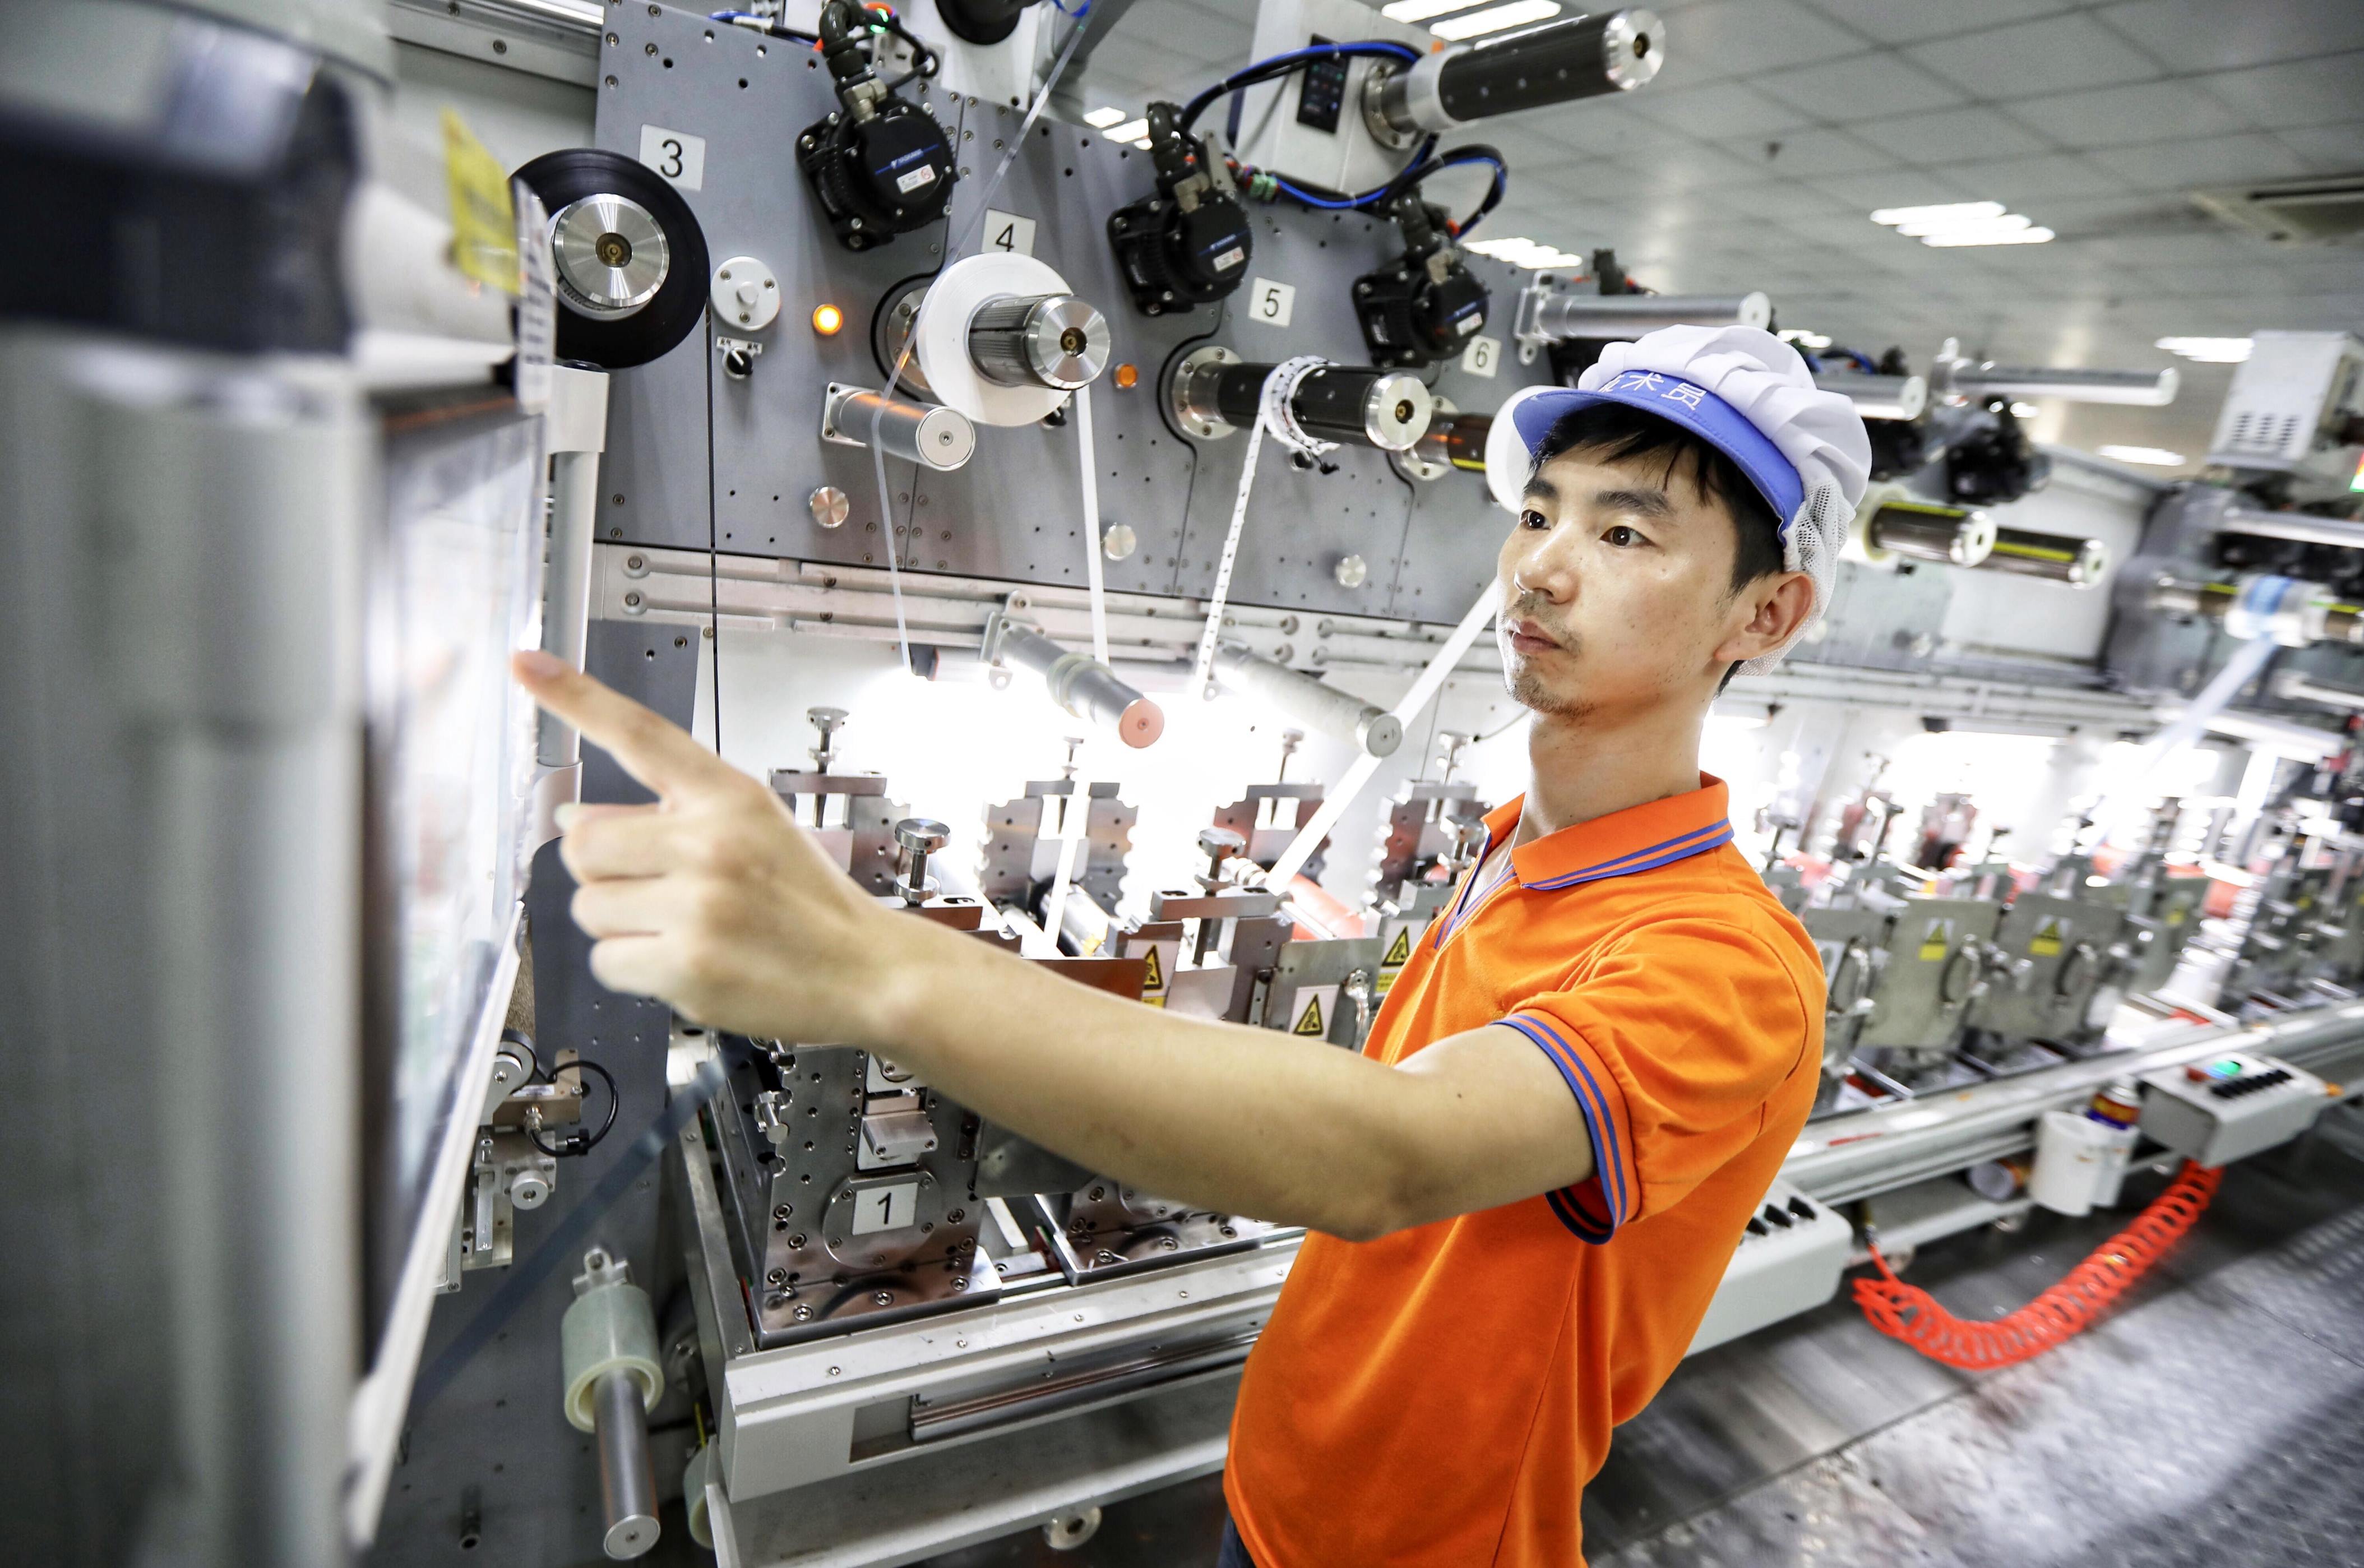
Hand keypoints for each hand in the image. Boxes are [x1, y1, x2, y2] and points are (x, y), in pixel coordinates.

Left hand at [514, 650, 907, 1041]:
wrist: (867, 970)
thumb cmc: (807, 903)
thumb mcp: (755, 829)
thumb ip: (671, 815)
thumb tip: (574, 817)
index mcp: (729, 796)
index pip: (640, 733)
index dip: (576, 697)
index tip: (527, 664)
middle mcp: (711, 842)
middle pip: (583, 840)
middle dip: (603, 869)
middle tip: (652, 887)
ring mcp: (698, 905)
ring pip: (588, 905)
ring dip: (618, 922)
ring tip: (678, 928)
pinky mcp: (686, 965)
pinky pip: (605, 961)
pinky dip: (633, 968)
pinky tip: (681, 962)